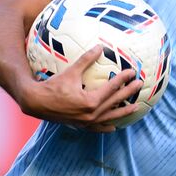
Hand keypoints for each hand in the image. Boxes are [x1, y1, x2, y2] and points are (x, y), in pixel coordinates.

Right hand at [18, 46, 143, 131]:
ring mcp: (86, 122)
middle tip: (139, 84)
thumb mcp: (71, 71)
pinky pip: (97, 128)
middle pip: (115, 102)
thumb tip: (99, 47)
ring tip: (135, 107)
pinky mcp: (80, 126)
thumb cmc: (52, 86)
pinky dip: (106, 127)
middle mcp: (91, 114)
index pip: (112, 88)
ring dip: (123, 111)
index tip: (132, 72)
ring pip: (110, 116)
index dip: (123, 79)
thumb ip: (86, 59)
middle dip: (128, 92)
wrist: (36, 103)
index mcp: (90, 101)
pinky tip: (114, 126)